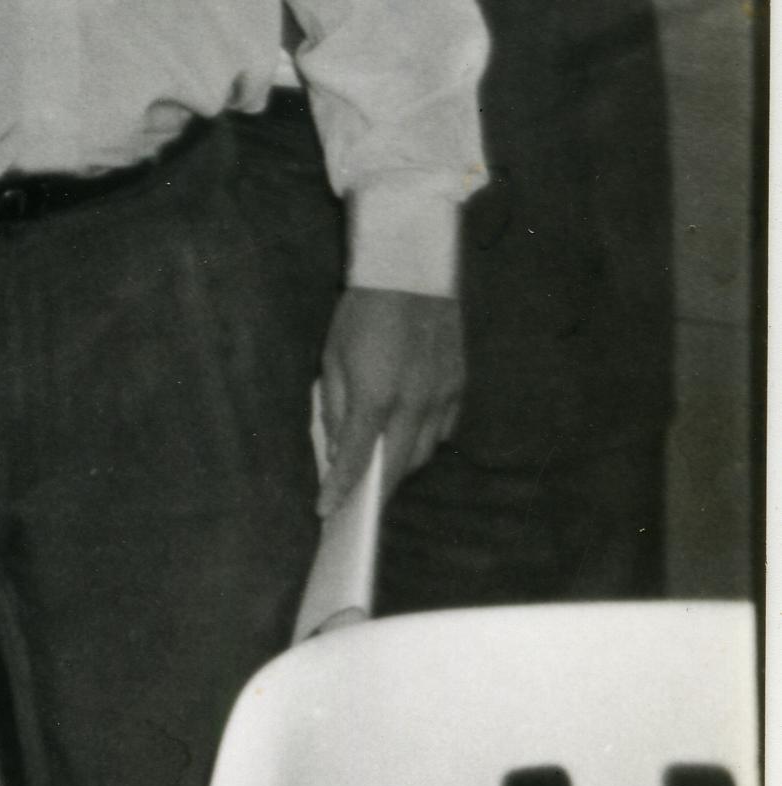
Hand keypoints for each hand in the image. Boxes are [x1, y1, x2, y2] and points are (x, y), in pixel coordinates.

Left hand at [315, 286, 465, 511]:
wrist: (412, 274)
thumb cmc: (362, 313)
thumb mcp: (332, 356)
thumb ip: (335, 405)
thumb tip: (336, 447)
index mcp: (375, 395)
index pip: (356, 456)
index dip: (340, 487)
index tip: (326, 511)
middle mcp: (414, 403)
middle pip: (398, 464)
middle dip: (376, 489)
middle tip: (357, 508)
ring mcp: (443, 397)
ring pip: (425, 452)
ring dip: (402, 468)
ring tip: (380, 476)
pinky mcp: (460, 387)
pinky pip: (444, 430)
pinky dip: (425, 443)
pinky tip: (408, 443)